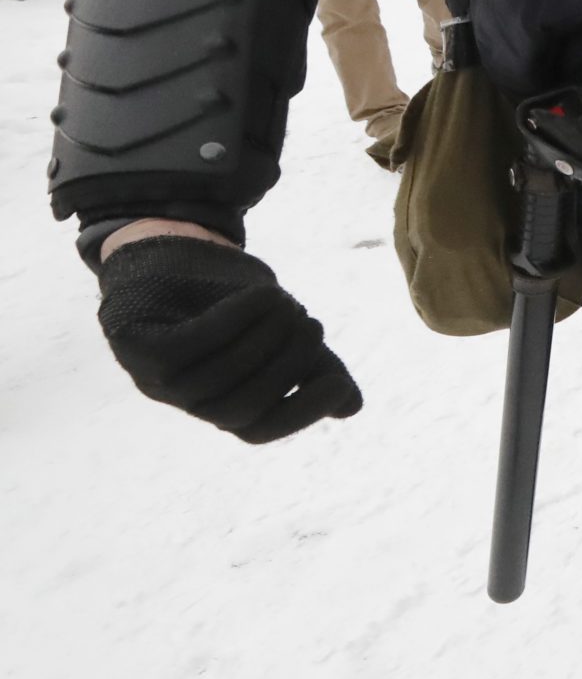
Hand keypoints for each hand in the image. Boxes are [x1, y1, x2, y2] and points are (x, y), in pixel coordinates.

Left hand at [97, 236, 361, 442]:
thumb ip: (310, 366)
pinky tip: (264, 295)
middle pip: (239, 406)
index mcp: (216, 404)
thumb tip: (350, 408)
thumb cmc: (231, 297)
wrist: (175, 248)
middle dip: (286, 365)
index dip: (300, 413)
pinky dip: (234, 320)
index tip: (338, 382)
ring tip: (288, 302)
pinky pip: (190, 342)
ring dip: (264, 337)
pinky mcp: (134, 343)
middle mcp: (182, 398)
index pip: (257, 430)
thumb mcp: (279, 332)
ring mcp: (152, 374)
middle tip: (312, 323)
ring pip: (218, 374)